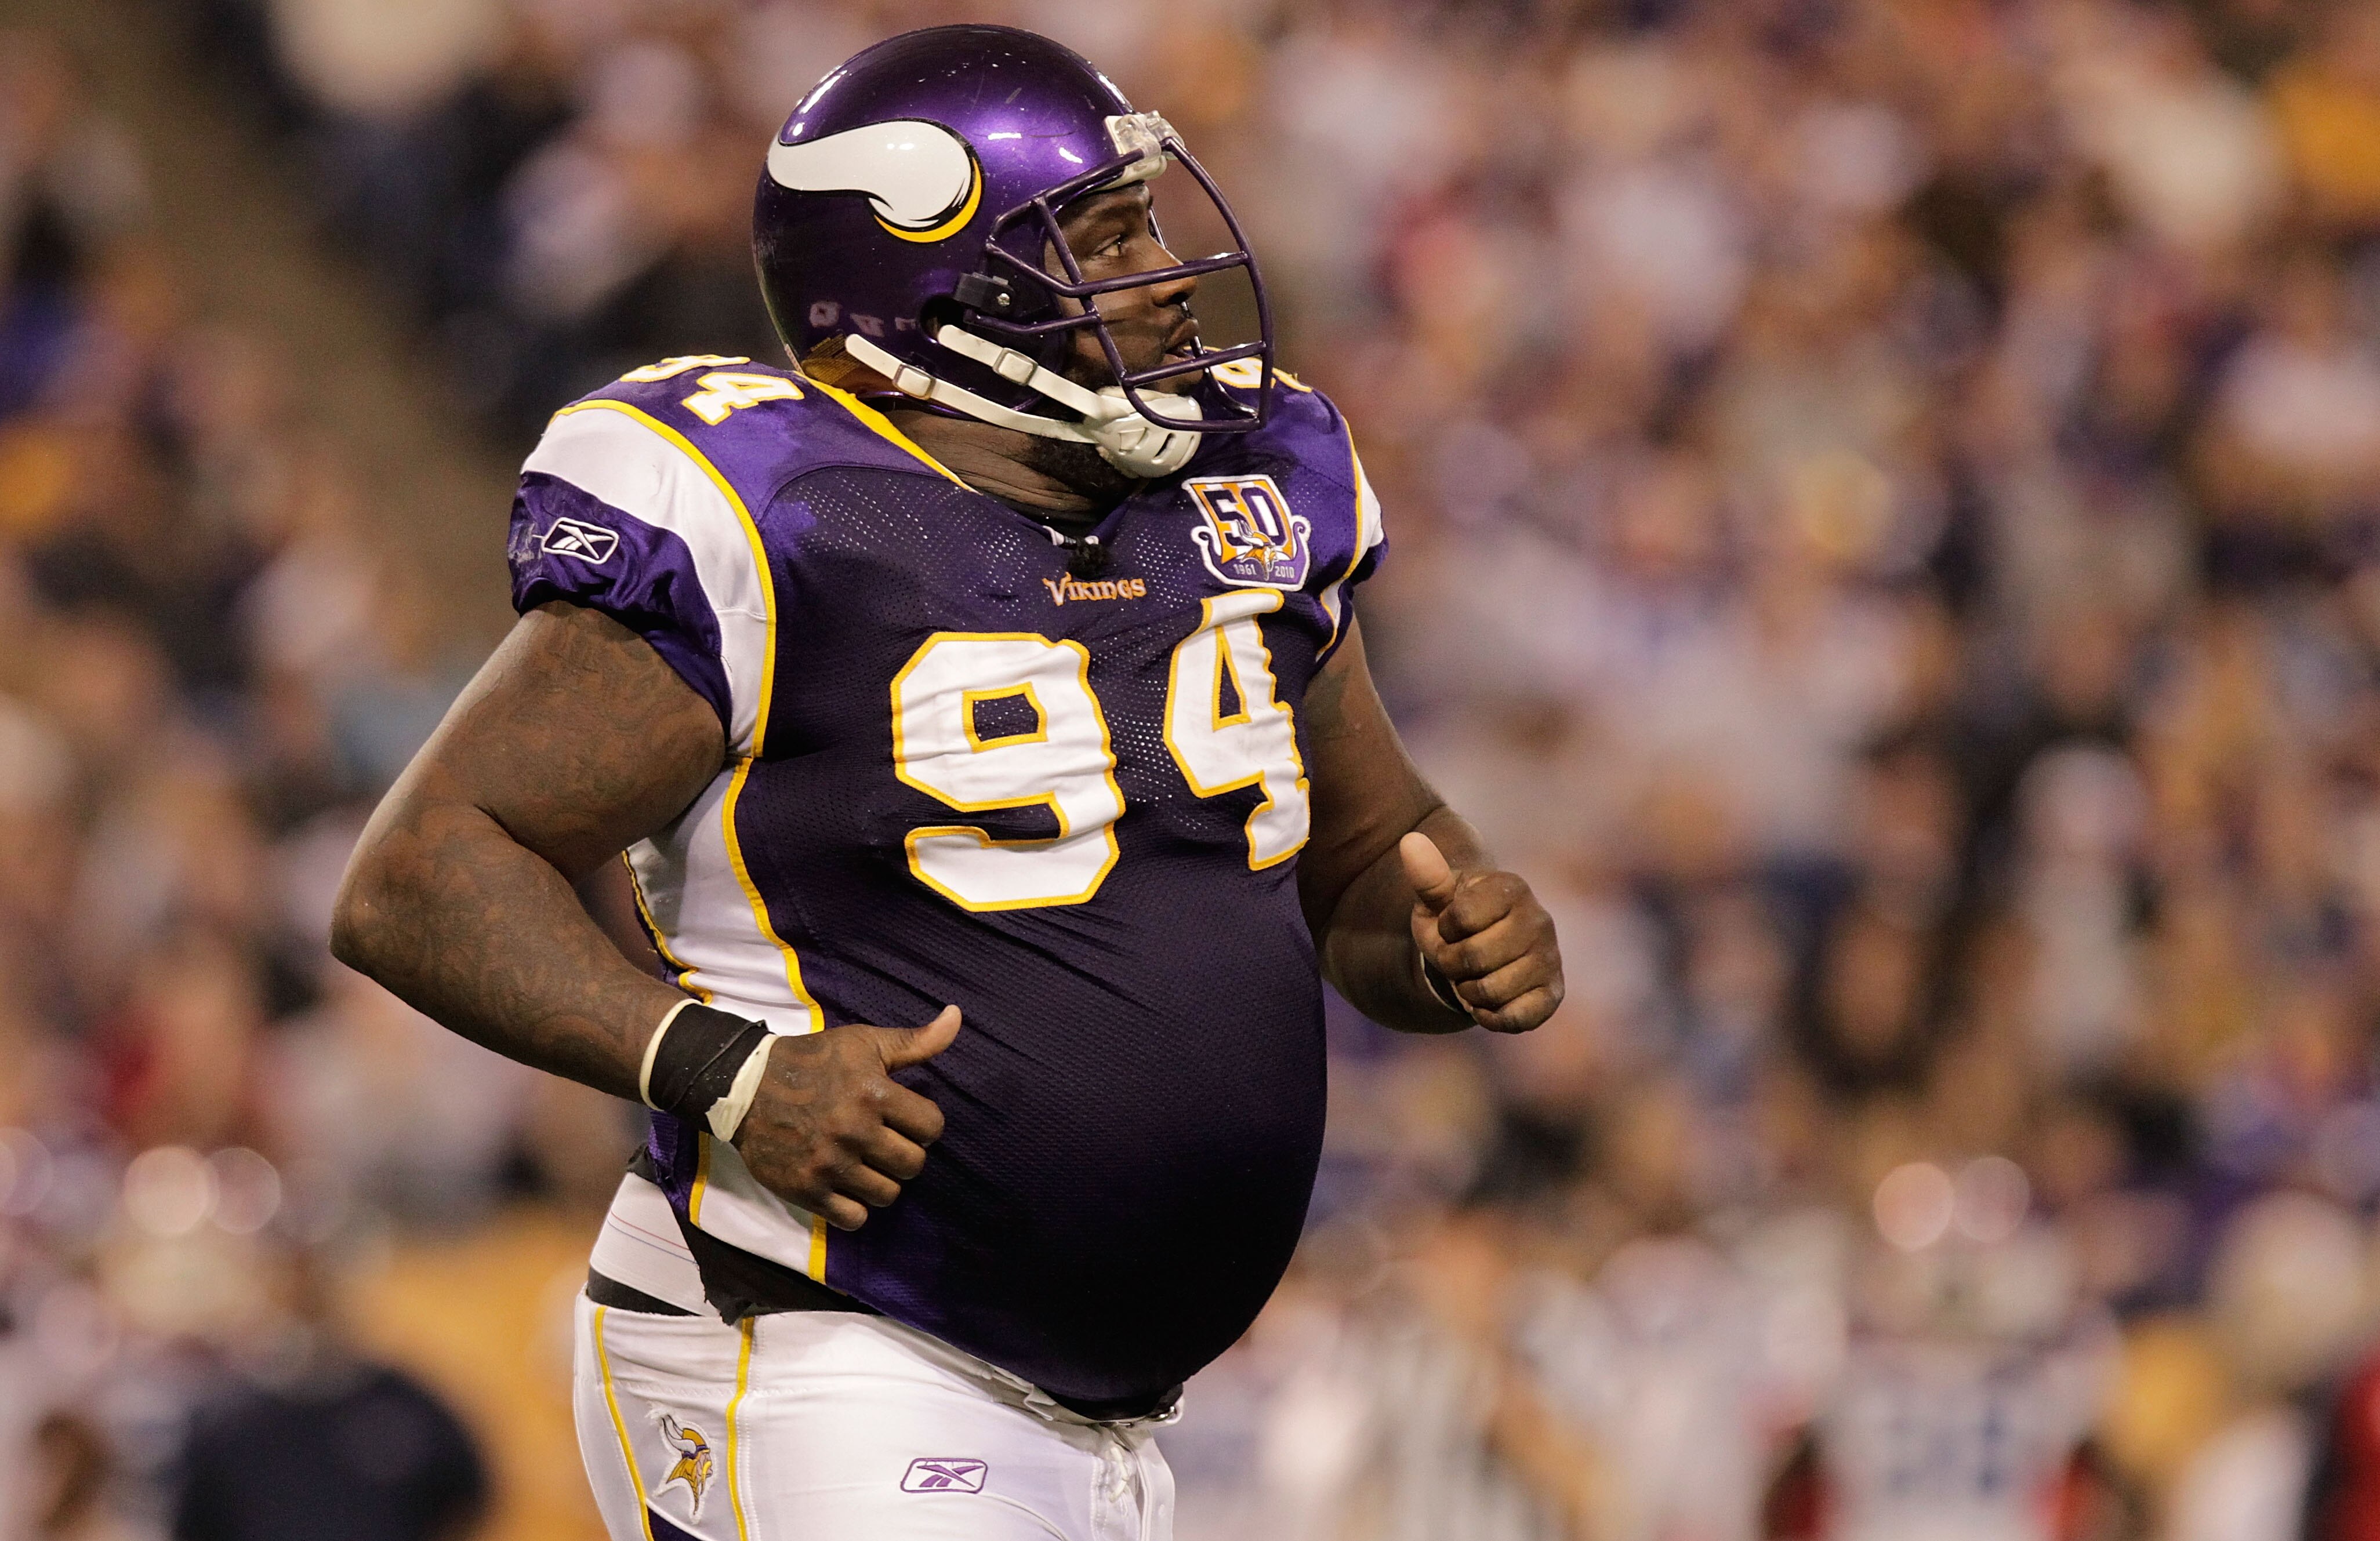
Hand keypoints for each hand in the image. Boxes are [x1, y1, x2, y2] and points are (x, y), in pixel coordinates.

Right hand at [730, 1005, 959, 1229]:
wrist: (744, 1086)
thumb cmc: (812, 1060)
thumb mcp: (864, 1043)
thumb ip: (915, 1041)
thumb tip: (957, 1017)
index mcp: (873, 1094)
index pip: (932, 1126)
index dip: (924, 1123)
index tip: (905, 1119)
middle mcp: (854, 1131)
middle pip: (912, 1165)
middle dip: (905, 1154)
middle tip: (885, 1143)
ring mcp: (829, 1165)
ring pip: (887, 1195)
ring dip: (881, 1182)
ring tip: (865, 1164)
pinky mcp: (806, 1190)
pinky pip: (853, 1219)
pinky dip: (854, 1208)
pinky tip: (846, 1186)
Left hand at [1401, 832, 1562, 1033]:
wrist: (1479, 953)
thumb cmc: (1454, 922)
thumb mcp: (1437, 900)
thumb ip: (1427, 876)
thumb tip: (1410, 841)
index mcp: (1512, 888)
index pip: (1461, 918)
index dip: (1445, 929)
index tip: (1452, 925)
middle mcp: (1540, 920)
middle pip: (1473, 958)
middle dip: (1452, 964)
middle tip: (1458, 957)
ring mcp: (1550, 958)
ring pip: (1491, 991)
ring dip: (1468, 991)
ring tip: (1474, 976)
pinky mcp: (1552, 994)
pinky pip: (1516, 1018)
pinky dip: (1490, 1016)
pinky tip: (1487, 1002)